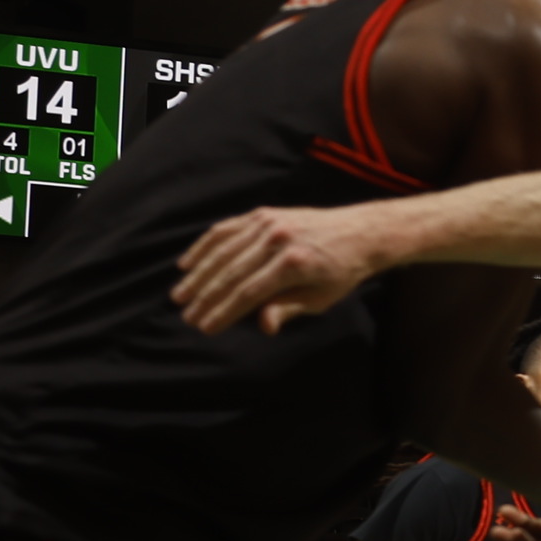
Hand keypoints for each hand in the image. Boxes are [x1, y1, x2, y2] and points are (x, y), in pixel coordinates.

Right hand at [174, 203, 389, 334]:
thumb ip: (288, 309)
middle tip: (186, 316)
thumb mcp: (321, 298)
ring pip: (222, 250)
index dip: (224, 312)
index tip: (206, 327)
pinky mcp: (264, 213)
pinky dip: (204, 246)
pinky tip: (188, 263)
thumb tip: (263, 326)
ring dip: (198, 274)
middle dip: (205, 297)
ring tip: (180, 295)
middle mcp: (278, 239)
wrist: (360, 232)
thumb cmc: (341, 271)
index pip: (249, 293)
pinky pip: (226, 229)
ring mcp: (269, 222)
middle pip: (231, 272)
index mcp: (294, 264)